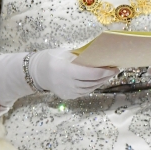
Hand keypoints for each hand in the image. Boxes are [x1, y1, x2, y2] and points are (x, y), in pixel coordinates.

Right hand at [0, 49, 116, 105]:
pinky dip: (93, 86)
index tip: (115, 66)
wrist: (35, 72)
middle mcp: (68, 84)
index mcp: (67, 71)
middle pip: (93, 82)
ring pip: (90, 88)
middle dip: (106, 76)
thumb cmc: (51, 58)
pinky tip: (99, 80)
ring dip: (101, 82)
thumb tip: (100, 53)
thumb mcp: (65, 53)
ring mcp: (68, 92)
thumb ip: (81, 56)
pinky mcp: (68, 96)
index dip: (106, 71)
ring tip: (109, 74)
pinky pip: (84, 92)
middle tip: (115, 69)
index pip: (92, 74)